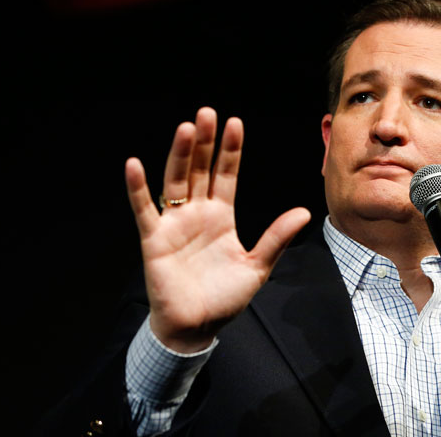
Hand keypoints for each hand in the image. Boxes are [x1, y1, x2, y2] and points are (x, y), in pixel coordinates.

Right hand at [125, 107, 310, 352]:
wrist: (196, 327)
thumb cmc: (224, 298)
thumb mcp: (257, 266)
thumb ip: (277, 238)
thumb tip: (305, 212)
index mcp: (221, 217)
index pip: (226, 175)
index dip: (230, 150)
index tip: (235, 122)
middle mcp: (197, 214)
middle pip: (200, 170)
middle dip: (205, 143)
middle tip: (207, 113)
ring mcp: (174, 225)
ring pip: (175, 182)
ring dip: (179, 155)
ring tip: (186, 128)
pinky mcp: (155, 240)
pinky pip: (144, 211)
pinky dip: (138, 189)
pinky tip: (135, 165)